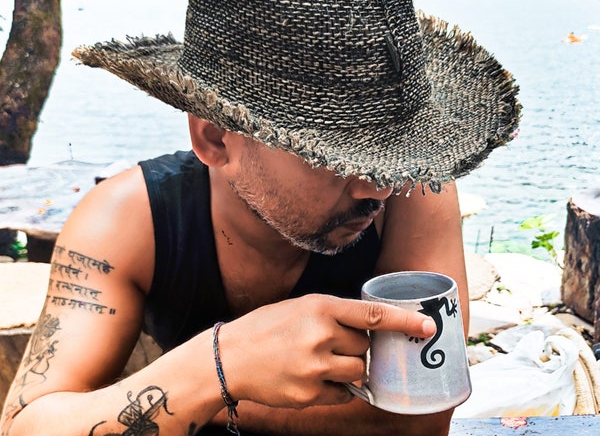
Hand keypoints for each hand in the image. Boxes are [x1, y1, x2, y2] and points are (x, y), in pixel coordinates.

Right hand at [214, 293, 435, 408]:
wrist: (228, 358)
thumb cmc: (265, 328)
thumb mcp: (299, 307)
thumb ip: (332, 314)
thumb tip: (366, 326)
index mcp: (319, 307)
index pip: (372, 314)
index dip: (403, 320)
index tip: (427, 325)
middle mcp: (320, 335)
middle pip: (366, 345)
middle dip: (357, 345)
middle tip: (333, 342)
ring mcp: (315, 367)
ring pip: (358, 370)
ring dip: (349, 367)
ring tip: (322, 360)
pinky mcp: (309, 394)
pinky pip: (342, 393)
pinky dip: (336, 387)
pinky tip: (313, 377)